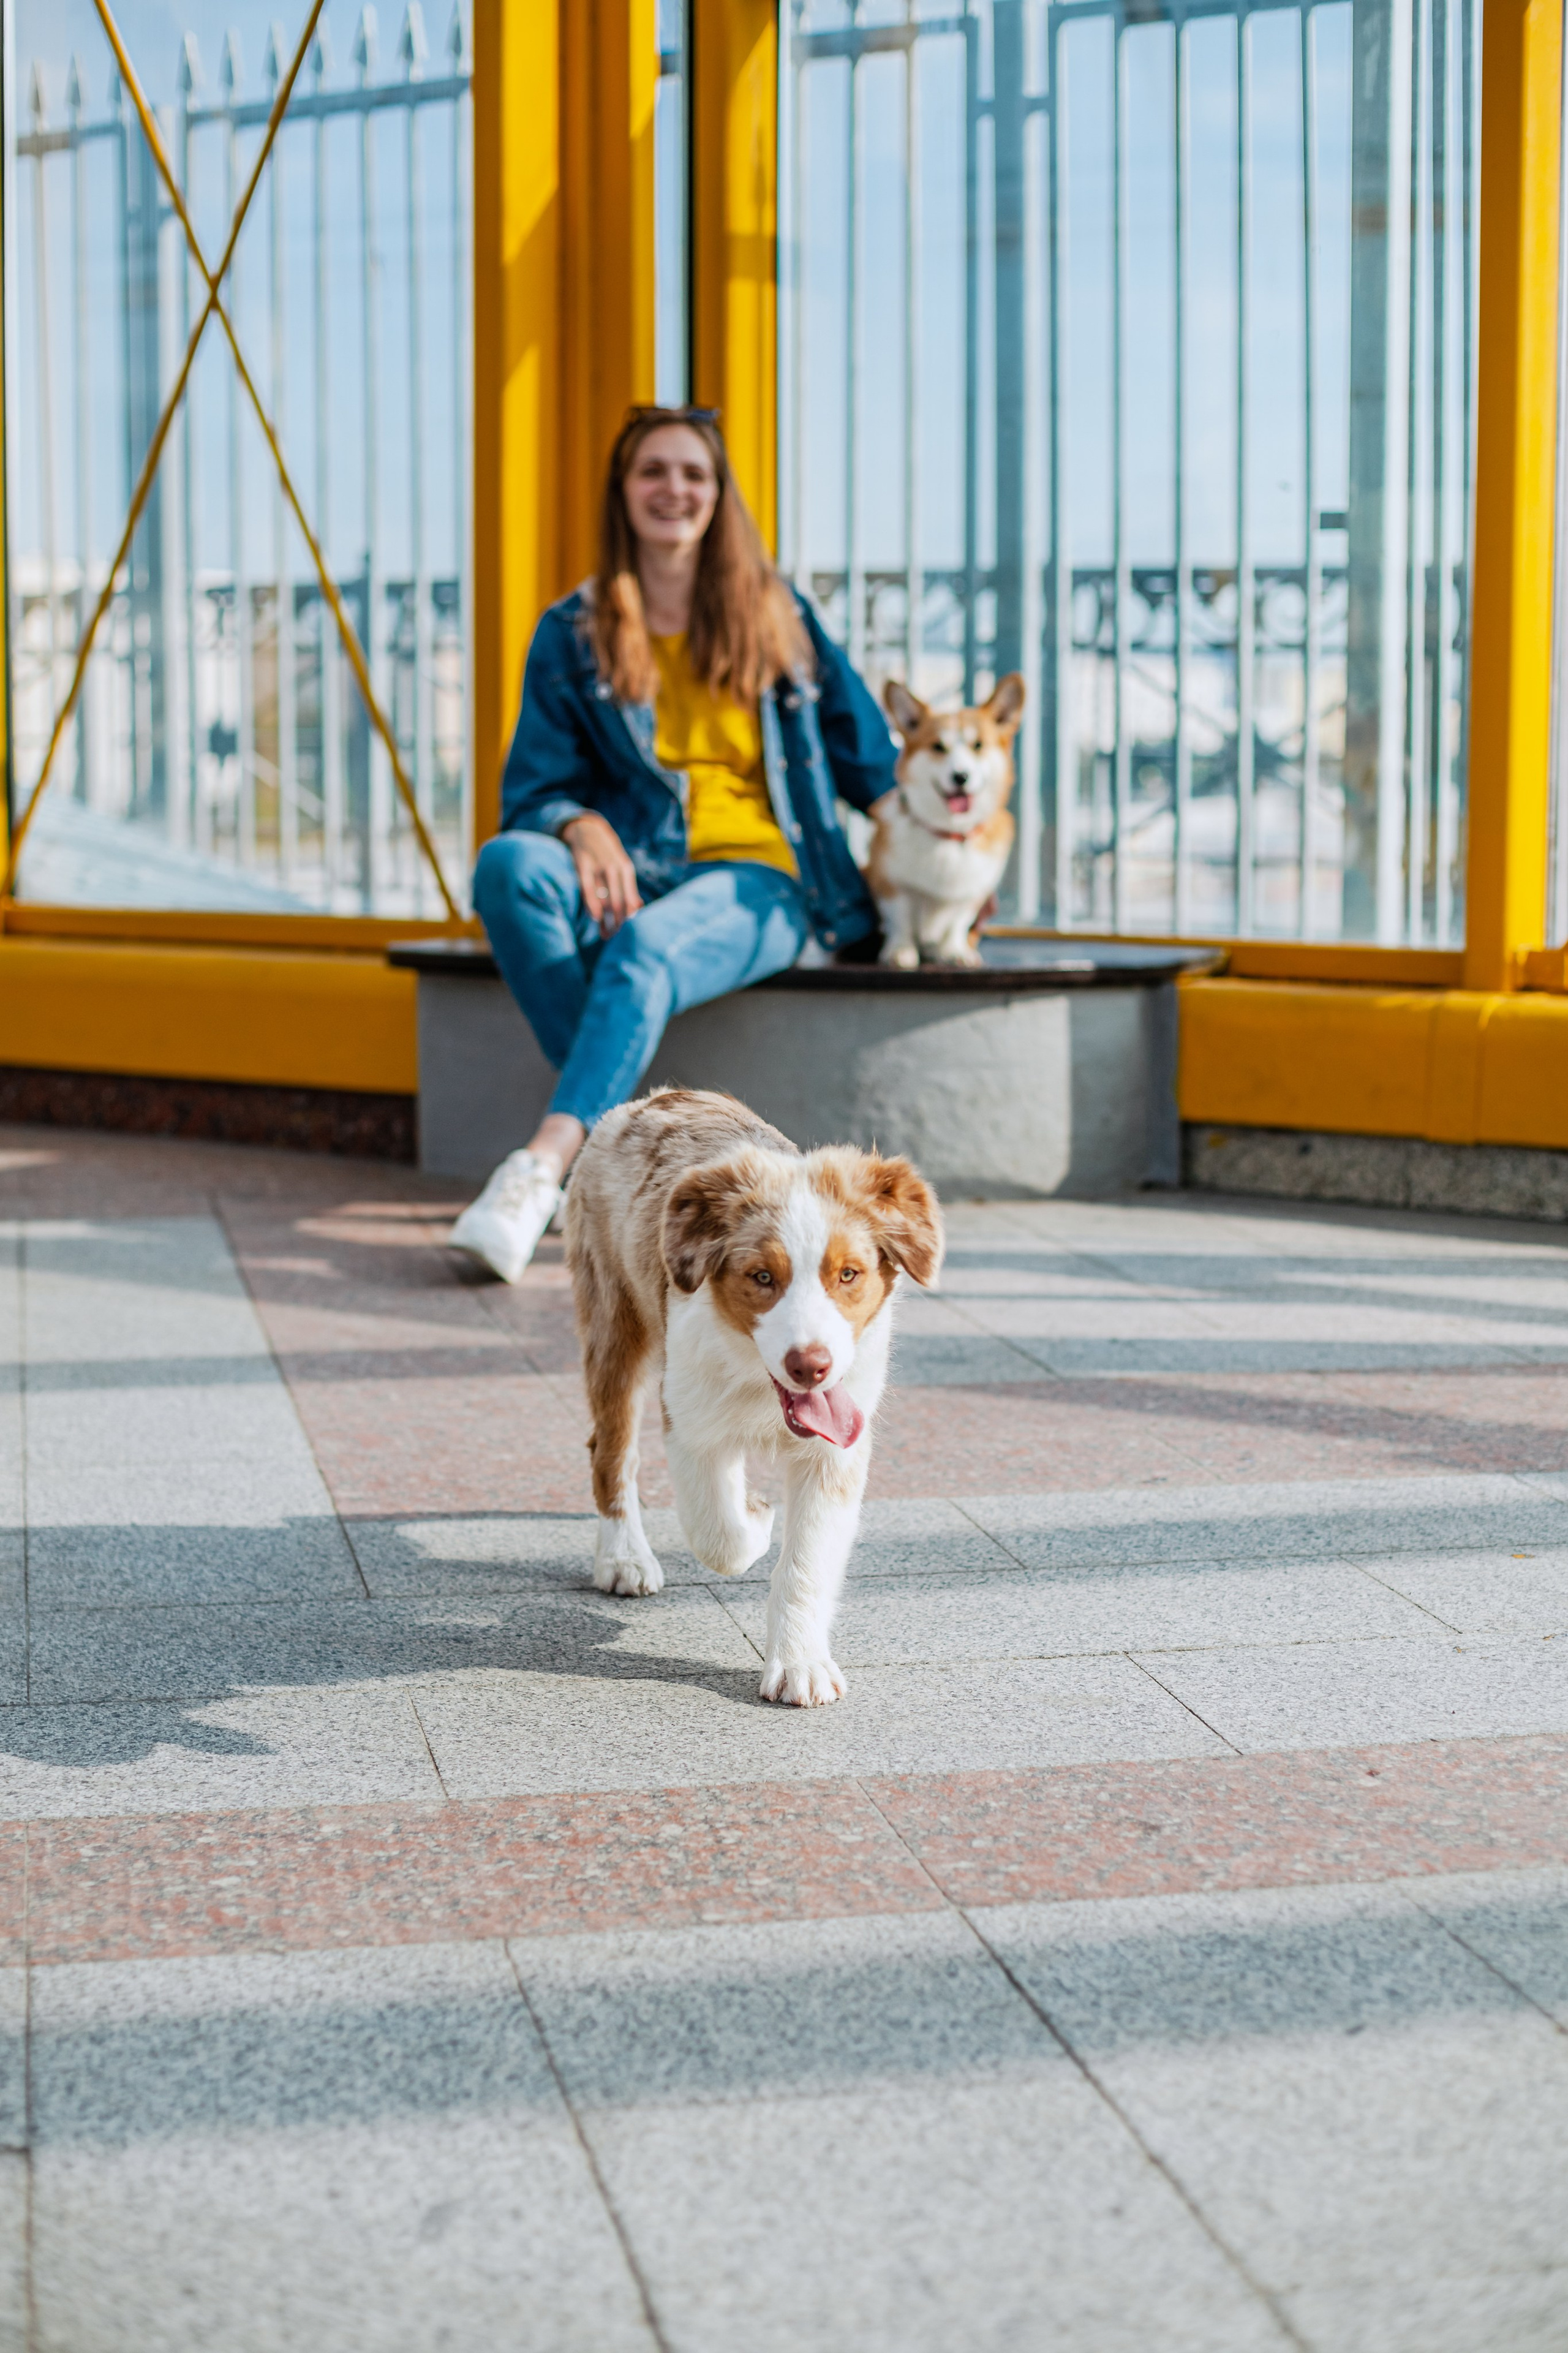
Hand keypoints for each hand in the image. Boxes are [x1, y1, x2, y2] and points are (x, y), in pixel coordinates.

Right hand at [561, 813, 642, 935]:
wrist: (586, 830)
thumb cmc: (606, 856)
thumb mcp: (621, 867)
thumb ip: (628, 887)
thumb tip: (639, 909)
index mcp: (626, 869)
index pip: (632, 901)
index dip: (631, 920)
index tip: (627, 935)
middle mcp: (614, 868)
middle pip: (620, 904)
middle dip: (619, 924)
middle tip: (615, 938)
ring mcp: (598, 866)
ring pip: (605, 899)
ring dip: (606, 921)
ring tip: (605, 935)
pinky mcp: (582, 865)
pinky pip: (588, 888)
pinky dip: (593, 904)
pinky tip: (596, 918)